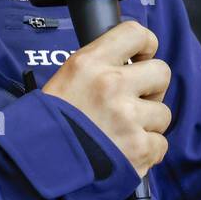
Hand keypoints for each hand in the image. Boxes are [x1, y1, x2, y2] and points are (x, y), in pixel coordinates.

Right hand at [41, 20, 170, 177]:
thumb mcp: (65, 79)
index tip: (141, 58)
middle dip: (152, 88)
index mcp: (91, 63)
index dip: (146, 46)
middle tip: (135, 100)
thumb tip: (128, 64)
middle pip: (161, 72)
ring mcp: (127, 117)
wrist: (36, 165)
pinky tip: (125, 152)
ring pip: (163, 112)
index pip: (135, 33)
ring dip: (148, 124)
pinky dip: (147, 151)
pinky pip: (161, 144)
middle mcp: (112, 84)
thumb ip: (97, 68)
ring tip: (123, 132)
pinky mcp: (138, 147)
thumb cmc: (48, 124)